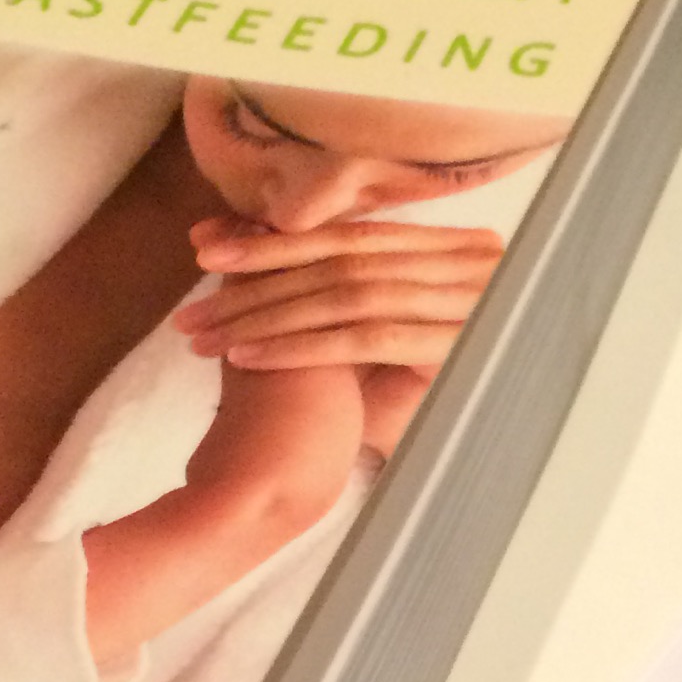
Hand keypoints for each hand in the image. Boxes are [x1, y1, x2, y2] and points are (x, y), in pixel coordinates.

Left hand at [174, 217, 503, 377]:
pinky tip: (247, 356)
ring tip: (206, 330)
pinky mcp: (452, 349)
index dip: (276, 236)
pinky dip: (300, 345)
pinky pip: (361, 339)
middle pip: (341, 256)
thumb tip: (275, 251)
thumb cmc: (430, 401)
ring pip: (344, 294)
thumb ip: (350, 294)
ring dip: (266, 311)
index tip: (212, 244)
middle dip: (261, 266)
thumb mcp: (392, 333)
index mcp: (454, 251)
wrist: (484, 450)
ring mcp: (463, 305)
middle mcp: (465, 266)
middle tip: (196, 278)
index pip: (350, 231)